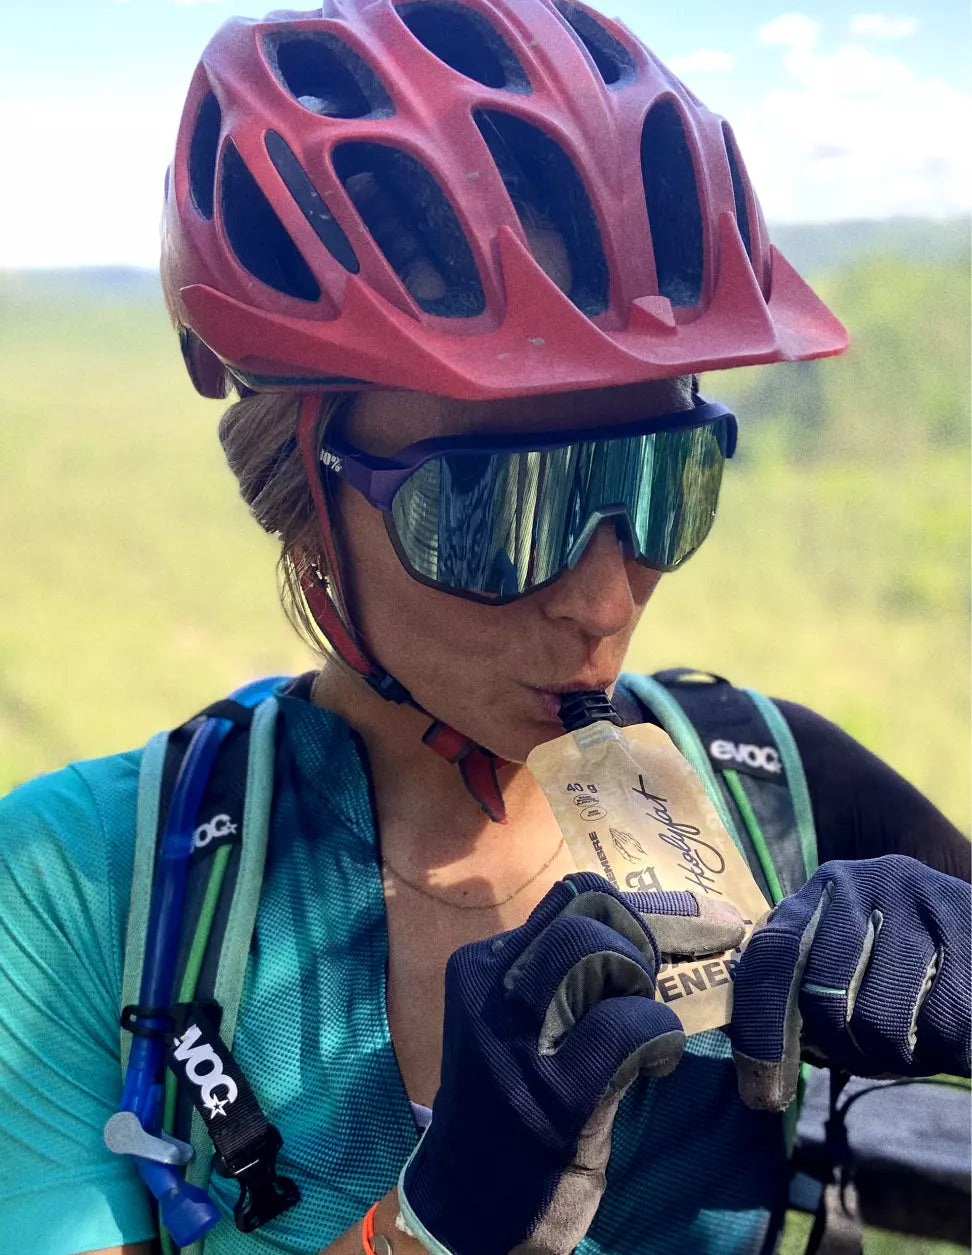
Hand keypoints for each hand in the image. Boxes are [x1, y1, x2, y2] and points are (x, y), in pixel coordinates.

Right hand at [398, 871, 744, 1254]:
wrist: (467, 1204)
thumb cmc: (510, 1102)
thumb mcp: (516, 1020)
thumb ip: (560, 972)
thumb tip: (663, 921)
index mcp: (480, 964)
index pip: (571, 896)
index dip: (637, 906)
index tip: (684, 921)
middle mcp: (490, 990)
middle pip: (589, 914)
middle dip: (643, 940)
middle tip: (654, 986)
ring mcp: (518, 1042)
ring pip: (600, 954)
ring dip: (644, 984)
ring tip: (646, 1022)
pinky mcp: (554, 1096)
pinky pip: (627, 1027)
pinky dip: (659, 1033)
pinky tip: (658, 1059)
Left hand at [730, 855, 971, 1110]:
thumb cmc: (907, 955)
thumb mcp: (853, 949)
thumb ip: (804, 984)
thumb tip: (761, 1063)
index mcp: (828, 887)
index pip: (773, 953)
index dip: (760, 1027)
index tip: (763, 1093)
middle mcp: (871, 883)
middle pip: (825, 1000)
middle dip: (840, 1049)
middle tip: (865, 1057)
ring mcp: (925, 904)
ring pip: (883, 1026)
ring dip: (896, 1058)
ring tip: (914, 1041)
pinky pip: (945, 1031)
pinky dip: (945, 1053)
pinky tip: (951, 1033)